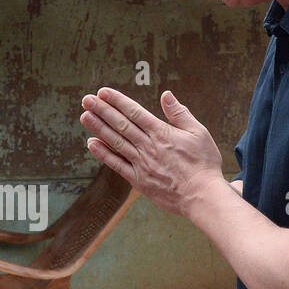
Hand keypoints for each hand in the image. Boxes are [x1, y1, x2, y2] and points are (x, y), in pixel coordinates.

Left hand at [79, 88, 224, 216]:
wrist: (201, 196)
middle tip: (86, 100)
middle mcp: (147, 146)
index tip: (103, 92)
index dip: (117, 101)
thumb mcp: (198, 133)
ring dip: (98, 128)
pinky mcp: (138, 180)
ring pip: (115, 142)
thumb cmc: (204, 164)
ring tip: (84, 116)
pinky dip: (103, 154)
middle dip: (102, 110)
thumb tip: (166, 95)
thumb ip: (180, 114)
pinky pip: (117, 164)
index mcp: (162, 133)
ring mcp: (141, 163)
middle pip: (120, 124)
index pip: (134, 112)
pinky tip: (91, 143)